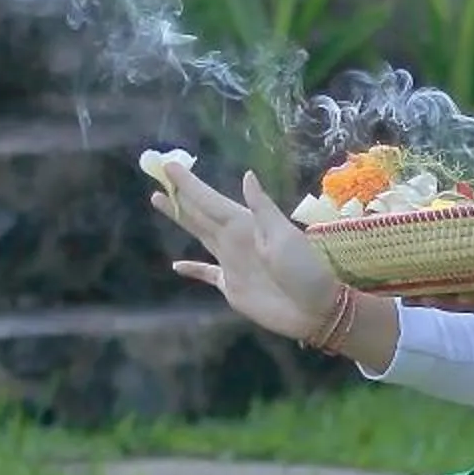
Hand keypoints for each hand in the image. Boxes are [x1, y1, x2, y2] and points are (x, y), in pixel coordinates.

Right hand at [151, 163, 348, 342]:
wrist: (316, 309)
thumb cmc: (305, 270)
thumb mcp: (285, 236)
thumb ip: (262, 208)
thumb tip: (247, 175)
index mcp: (245, 224)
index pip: (209, 200)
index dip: (189, 184)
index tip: (168, 165)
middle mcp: (234, 239)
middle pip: (199, 213)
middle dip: (179, 196)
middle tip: (157, 177)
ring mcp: (231, 262)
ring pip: (199, 234)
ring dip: (181, 219)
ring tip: (160, 202)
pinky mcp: (230, 285)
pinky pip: (206, 273)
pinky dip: (192, 269)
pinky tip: (177, 265)